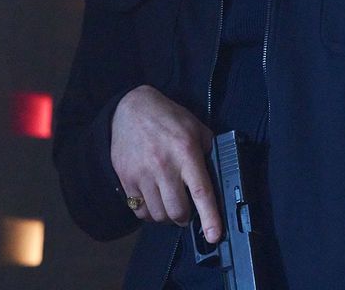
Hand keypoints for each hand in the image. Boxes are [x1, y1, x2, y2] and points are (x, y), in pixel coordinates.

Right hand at [111, 85, 222, 243]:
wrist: (131, 108)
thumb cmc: (168, 118)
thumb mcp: (196, 127)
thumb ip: (208, 151)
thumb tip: (218, 174)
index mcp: (186, 152)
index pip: (200, 191)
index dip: (210, 217)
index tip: (214, 235)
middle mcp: (164, 166)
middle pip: (177, 211)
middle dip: (186, 218)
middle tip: (188, 211)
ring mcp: (142, 174)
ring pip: (158, 215)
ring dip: (168, 216)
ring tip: (171, 203)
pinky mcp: (126, 179)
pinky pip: (139, 211)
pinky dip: (149, 213)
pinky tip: (154, 200)